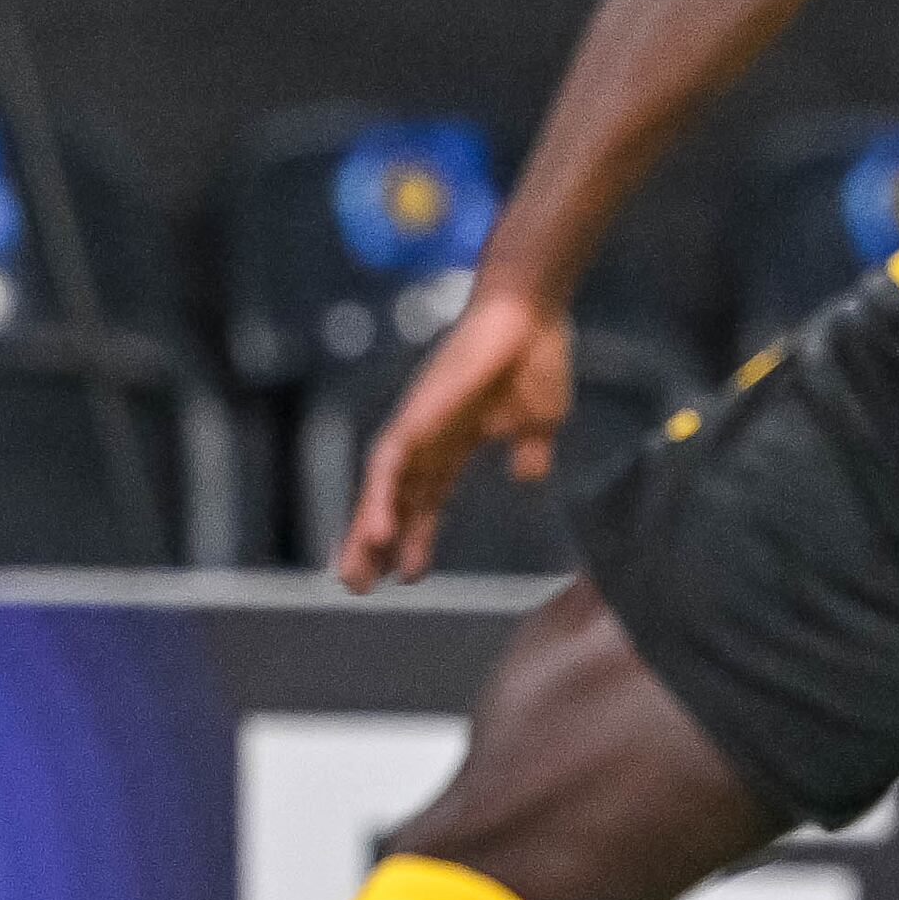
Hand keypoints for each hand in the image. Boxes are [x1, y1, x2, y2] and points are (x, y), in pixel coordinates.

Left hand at [333, 288, 573, 588]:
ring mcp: (418, 424)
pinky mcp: (417, 414)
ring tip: (357, 575)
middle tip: (357, 586)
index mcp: (456, 442)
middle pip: (394, 498)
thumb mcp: (541, 421)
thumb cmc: (537, 356)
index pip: (427, 498)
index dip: (417, 536)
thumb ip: (530, 450)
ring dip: (367, 530)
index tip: (409, 576)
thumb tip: (527, 474)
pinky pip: (389, 464)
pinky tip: (375, 534)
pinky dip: (379, 499)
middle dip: (376, 543)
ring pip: (382, 487)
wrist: (532, 313)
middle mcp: (428, 437)